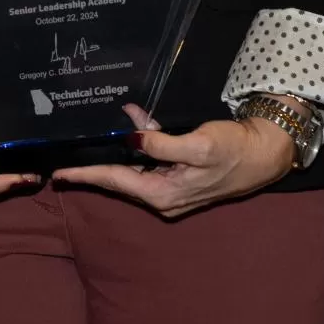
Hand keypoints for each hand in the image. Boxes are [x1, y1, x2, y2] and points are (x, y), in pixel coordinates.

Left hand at [50, 102, 296, 217]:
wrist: (265, 154)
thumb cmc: (234, 149)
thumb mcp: (198, 144)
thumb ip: (161, 143)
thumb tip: (131, 137)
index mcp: (164, 194)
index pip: (116, 181)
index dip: (86, 175)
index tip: (59, 173)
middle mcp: (164, 198)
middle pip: (120, 180)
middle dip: (94, 167)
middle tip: (63, 161)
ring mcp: (172, 190)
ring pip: (134, 171)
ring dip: (118, 152)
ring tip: (93, 141)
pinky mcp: (180, 178)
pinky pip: (150, 163)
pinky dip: (140, 146)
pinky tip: (135, 125)